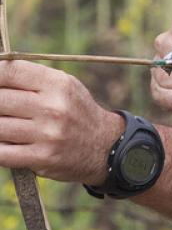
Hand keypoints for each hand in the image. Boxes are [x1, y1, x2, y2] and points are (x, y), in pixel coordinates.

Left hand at [0, 60, 121, 183]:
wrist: (104, 146)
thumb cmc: (75, 110)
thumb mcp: (64, 85)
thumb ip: (33, 78)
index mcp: (58, 84)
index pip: (11, 72)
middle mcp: (53, 107)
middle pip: (0, 99)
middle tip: (2, 107)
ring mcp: (47, 134)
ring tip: (5, 123)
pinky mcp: (42, 157)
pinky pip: (2, 153)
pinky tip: (4, 142)